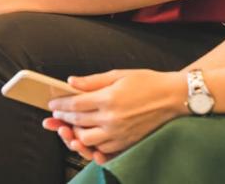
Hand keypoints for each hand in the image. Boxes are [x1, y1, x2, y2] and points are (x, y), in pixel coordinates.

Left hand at [42, 69, 186, 163]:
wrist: (172, 97)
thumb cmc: (147, 83)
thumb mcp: (118, 75)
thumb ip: (92, 81)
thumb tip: (71, 82)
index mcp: (108, 99)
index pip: (75, 105)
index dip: (60, 105)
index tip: (52, 104)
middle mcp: (112, 119)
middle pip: (77, 122)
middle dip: (63, 119)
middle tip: (56, 116)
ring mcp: (119, 134)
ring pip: (87, 140)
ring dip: (76, 133)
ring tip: (71, 126)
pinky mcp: (126, 143)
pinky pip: (102, 148)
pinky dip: (92, 143)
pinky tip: (90, 135)